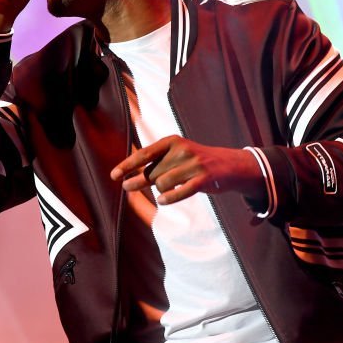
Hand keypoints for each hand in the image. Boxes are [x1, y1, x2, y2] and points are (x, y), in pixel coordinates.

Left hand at [109, 135, 265, 205]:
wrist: (229, 165)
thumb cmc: (193, 163)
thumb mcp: (174, 157)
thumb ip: (153, 166)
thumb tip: (125, 180)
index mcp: (172, 141)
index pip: (144, 154)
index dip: (127, 165)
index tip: (113, 176)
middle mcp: (182, 150)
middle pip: (152, 173)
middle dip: (141, 182)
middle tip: (132, 186)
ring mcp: (194, 164)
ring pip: (163, 183)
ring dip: (161, 191)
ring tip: (166, 192)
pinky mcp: (204, 179)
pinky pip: (181, 191)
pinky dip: (170, 198)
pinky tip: (163, 201)